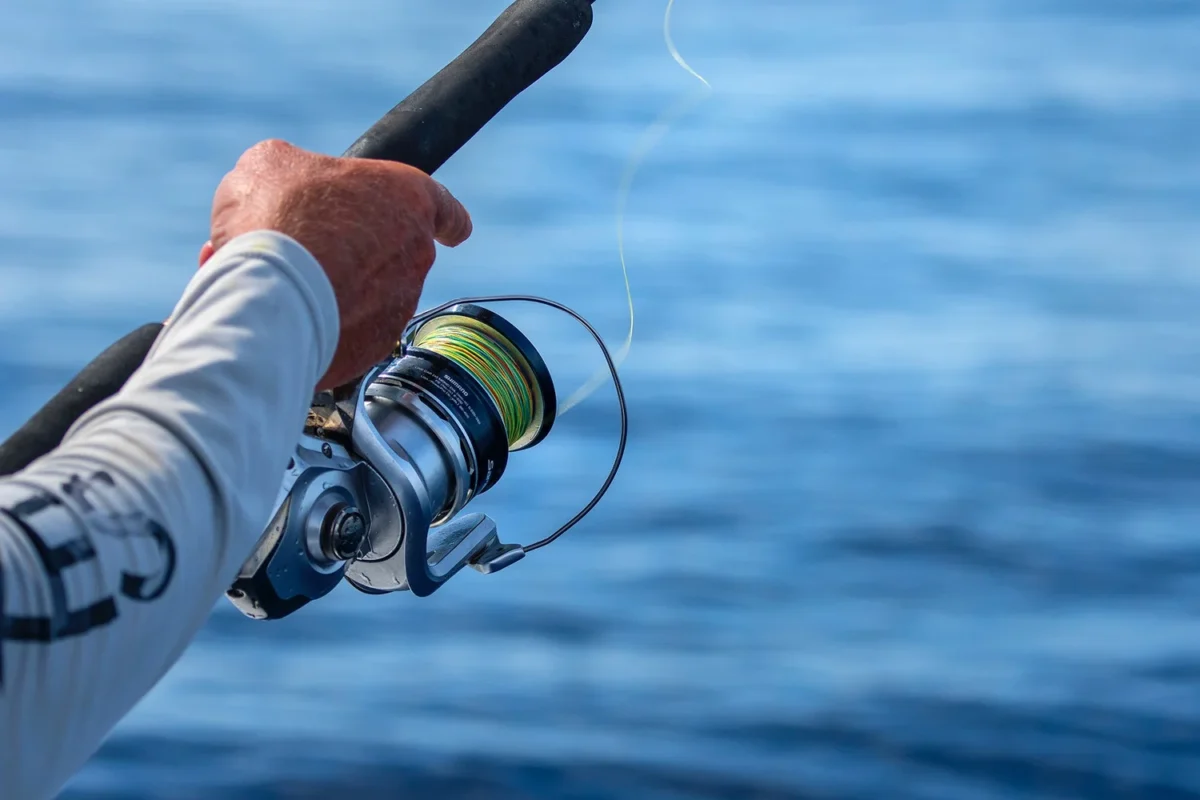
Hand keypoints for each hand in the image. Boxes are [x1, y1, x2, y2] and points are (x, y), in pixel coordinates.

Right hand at [199, 139, 471, 390]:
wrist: (268, 297)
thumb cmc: (277, 219)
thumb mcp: (272, 164)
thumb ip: (296, 170)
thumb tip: (286, 185)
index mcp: (408, 198)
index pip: (445, 209)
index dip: (444, 219)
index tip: (450, 231)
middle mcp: (416, 255)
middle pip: (394, 250)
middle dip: (356, 248)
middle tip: (305, 244)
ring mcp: (399, 306)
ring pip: (368, 293)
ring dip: (333, 285)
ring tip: (278, 279)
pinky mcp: (373, 348)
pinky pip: (349, 331)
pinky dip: (321, 322)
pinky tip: (281, 310)